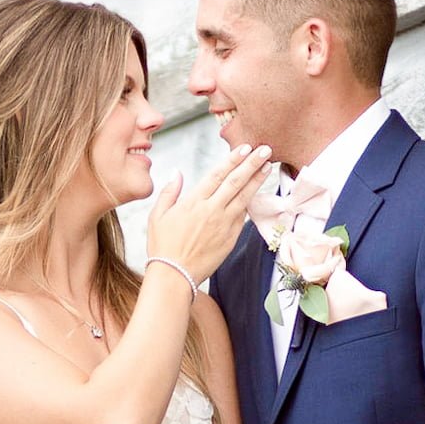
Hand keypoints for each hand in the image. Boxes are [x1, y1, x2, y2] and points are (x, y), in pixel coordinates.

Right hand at [146, 146, 272, 285]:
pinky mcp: (231, 237)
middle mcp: (211, 210)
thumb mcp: (157, 216)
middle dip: (252, 163)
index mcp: (193, 201)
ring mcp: (224, 224)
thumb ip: (169, 192)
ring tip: (267, 166)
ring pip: (244, 196)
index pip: (218, 174)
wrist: (175, 275)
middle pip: (236, 181)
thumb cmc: (163, 246)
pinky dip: (250, 202)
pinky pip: (243, 216)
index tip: (245, 148)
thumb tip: (177, 173)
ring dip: (257, 180)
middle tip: (265, 149)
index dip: (233, 159)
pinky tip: (256, 192)